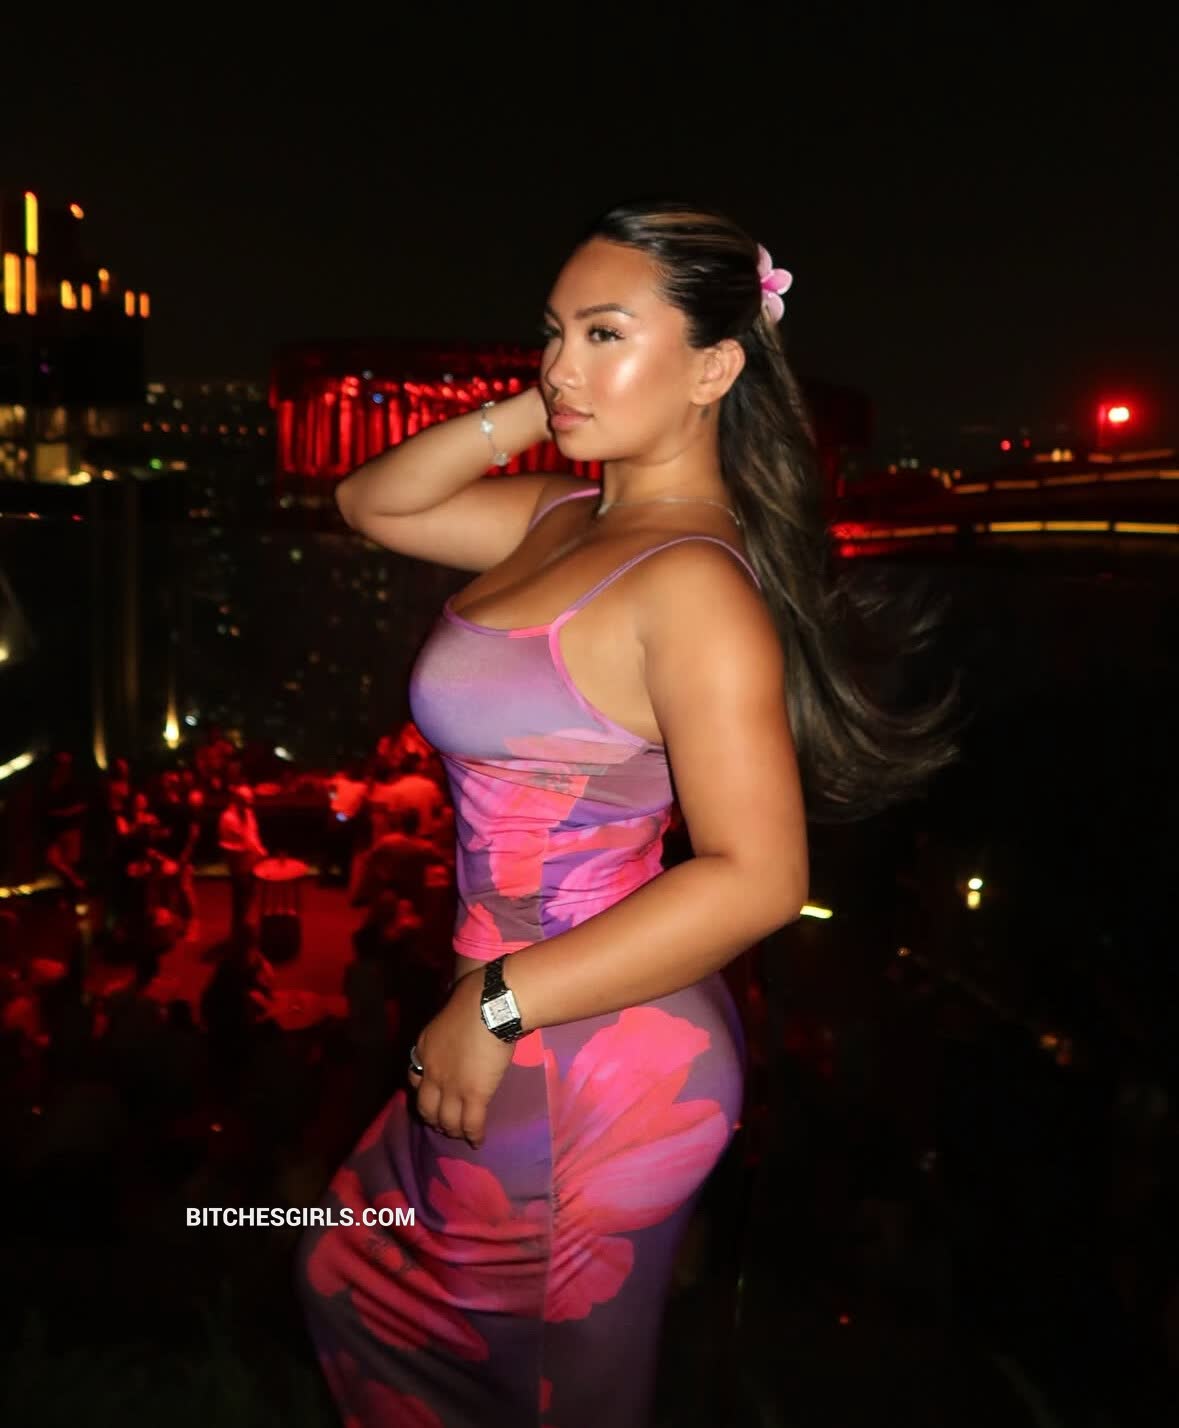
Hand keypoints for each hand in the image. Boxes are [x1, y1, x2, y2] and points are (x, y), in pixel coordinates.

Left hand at [407, 969, 514, 1148]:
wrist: (487, 1007)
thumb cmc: (473, 1002)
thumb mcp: (447, 1018)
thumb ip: (447, 1036)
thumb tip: (460, 1038)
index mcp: (424, 1050)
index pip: (415, 1080)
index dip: (423, 1093)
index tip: (432, 1098)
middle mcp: (432, 1073)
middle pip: (427, 1108)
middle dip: (435, 1120)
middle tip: (444, 1124)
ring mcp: (452, 1087)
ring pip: (447, 1121)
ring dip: (454, 1131)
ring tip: (461, 1134)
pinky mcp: (474, 1095)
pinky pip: (471, 1124)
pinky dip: (474, 1135)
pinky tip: (477, 1141)